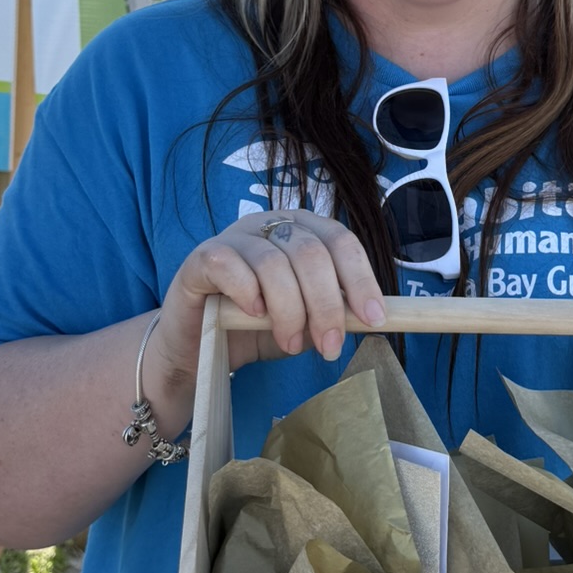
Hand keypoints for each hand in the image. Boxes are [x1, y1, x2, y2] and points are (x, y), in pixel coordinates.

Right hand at [145, 210, 386, 408]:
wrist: (199, 347)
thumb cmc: (258, 328)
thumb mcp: (306, 320)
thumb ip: (333, 311)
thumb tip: (369, 316)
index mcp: (304, 230)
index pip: (341, 242)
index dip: (360, 279)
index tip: (373, 318)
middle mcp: (271, 224)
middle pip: (311, 253)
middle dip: (327, 305)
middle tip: (329, 346)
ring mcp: (235, 236)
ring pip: (274, 263)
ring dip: (290, 310)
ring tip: (291, 343)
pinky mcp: (202, 256)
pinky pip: (229, 265)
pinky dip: (249, 294)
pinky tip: (254, 316)